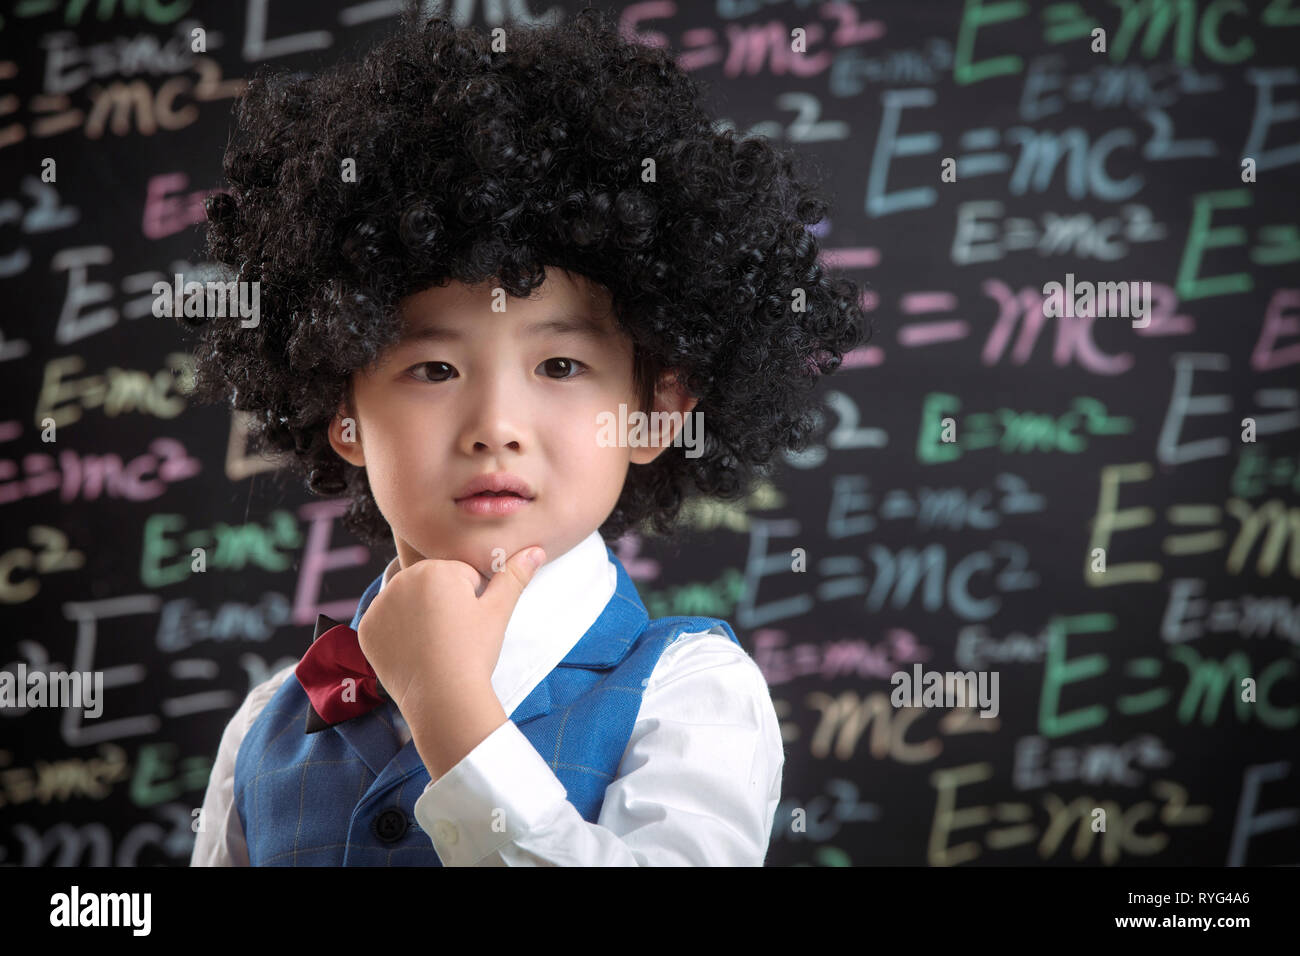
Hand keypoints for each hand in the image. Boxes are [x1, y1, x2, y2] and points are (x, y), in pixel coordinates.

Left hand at [355, 546, 546, 720]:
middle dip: (442, 602)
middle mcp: (401, 579)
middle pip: (430, 584)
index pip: (459, 575)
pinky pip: (385, 622)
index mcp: (435, 568)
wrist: (443, 699)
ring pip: (407, 601)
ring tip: (434, 643)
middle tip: (453, 635)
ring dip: (418, 615)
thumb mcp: (498, 611)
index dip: (470, 599)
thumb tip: (536, 551)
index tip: (469, 623)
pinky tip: (412, 651)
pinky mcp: (366, 628)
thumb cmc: (474, 653)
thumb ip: (514, 576)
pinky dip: (396, 634)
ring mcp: (379, 604)